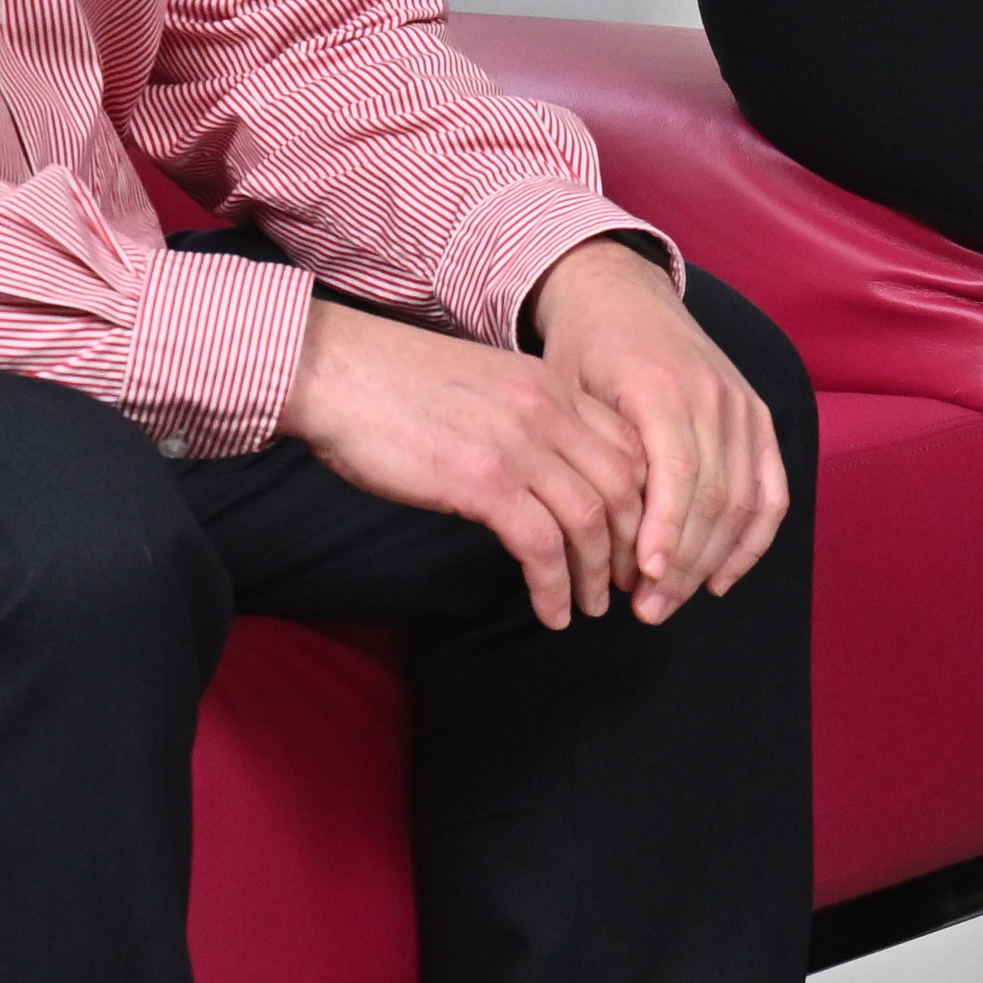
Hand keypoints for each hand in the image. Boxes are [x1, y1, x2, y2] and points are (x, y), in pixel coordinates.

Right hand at [281, 300, 645, 622]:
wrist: (336, 370)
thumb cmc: (398, 386)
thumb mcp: (487, 387)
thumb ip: (530, 420)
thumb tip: (554, 474)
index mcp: (554, 386)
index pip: (631, 447)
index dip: (646, 503)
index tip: (636, 542)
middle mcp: (549, 410)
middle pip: (626, 487)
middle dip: (633, 547)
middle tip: (624, 586)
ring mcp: (518, 444)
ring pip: (591, 520)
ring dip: (596, 575)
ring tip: (591, 608)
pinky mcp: (482, 481)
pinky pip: (542, 546)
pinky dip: (555, 586)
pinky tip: (551, 611)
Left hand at [522, 236, 790, 619]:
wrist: (620, 292)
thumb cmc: (581, 349)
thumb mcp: (566, 390)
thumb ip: (589, 451)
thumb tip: (593, 531)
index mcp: (661, 387)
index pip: (676, 472)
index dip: (665, 531)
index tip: (644, 578)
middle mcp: (712, 397)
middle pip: (712, 497)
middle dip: (682, 562)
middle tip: (648, 608)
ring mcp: (742, 407)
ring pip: (742, 500)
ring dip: (710, 560)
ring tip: (670, 600)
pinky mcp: (757, 417)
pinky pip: (772, 489)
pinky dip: (754, 539)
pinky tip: (721, 578)